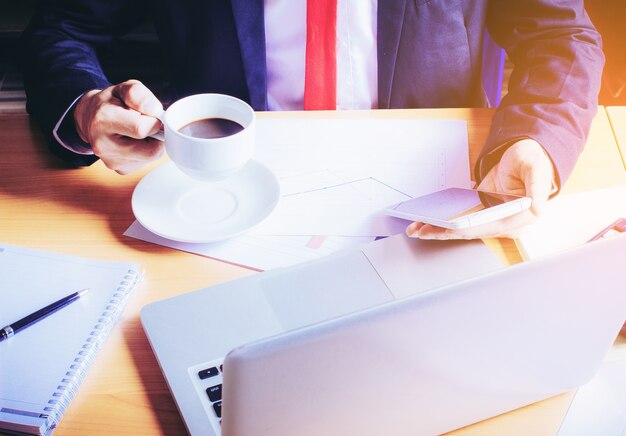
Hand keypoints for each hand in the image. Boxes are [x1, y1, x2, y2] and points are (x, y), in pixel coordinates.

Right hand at [73, 79, 163, 173]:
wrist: (91, 118)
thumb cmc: (110, 103)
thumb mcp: (123, 88)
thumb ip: (139, 94)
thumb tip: (155, 111)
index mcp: (103, 120)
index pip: (141, 129)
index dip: (154, 121)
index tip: (150, 115)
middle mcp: (104, 145)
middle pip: (151, 150)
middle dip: (156, 136)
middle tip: (148, 125)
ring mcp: (112, 161)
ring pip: (151, 157)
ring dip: (152, 143)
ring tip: (139, 132)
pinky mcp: (120, 169)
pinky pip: (146, 163)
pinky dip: (146, 151)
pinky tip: (135, 142)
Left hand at [407, 139, 555, 239]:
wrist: (524, 156)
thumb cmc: (532, 162)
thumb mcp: (536, 170)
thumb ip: (537, 189)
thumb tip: (538, 209)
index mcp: (520, 217)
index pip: (488, 227)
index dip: (466, 229)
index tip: (448, 229)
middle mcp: (504, 223)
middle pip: (470, 231)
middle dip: (445, 232)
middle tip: (422, 230)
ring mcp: (490, 219)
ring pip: (462, 229)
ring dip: (439, 230)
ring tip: (416, 229)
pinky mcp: (480, 213)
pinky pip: (459, 221)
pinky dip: (442, 222)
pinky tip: (425, 221)